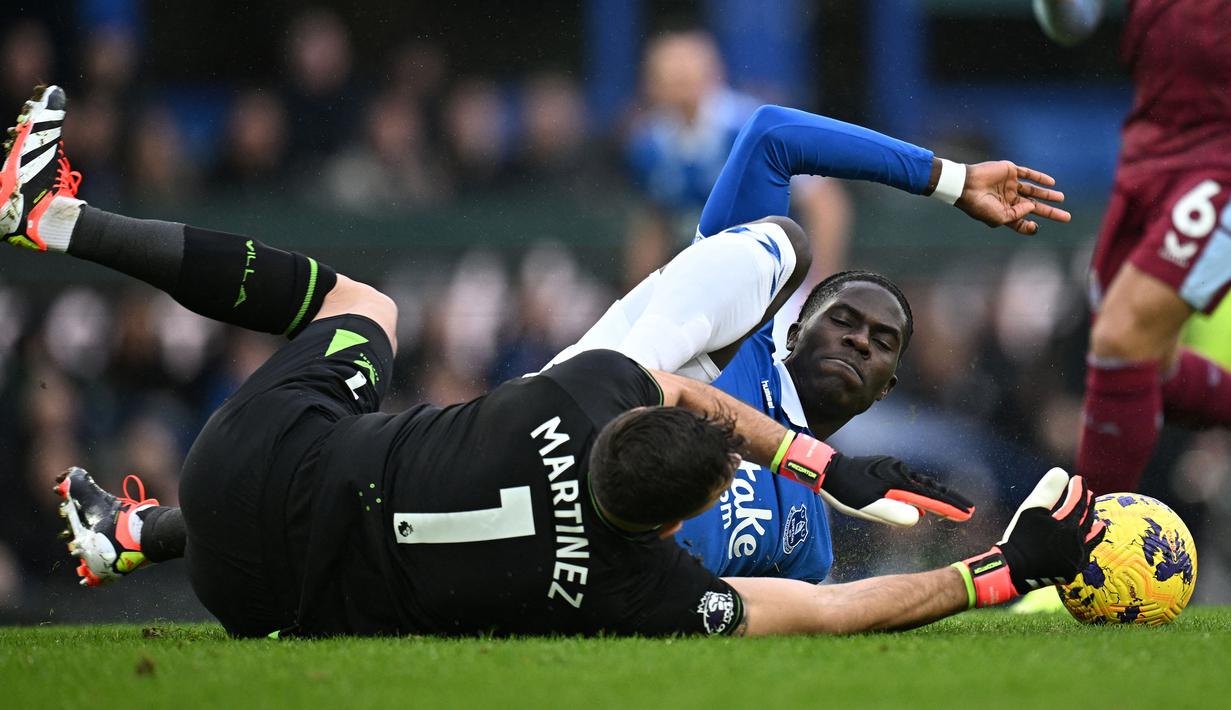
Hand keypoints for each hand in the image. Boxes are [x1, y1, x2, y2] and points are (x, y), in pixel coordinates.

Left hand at [772, 432, 973, 526]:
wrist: (827, 469)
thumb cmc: (846, 492)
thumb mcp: (868, 508)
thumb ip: (894, 513)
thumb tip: (920, 516)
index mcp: (898, 482)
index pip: (930, 497)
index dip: (949, 507)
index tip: (967, 514)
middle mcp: (900, 471)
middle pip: (931, 488)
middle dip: (950, 500)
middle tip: (969, 510)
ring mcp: (894, 467)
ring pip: (921, 483)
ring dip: (937, 494)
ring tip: (951, 505)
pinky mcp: (887, 466)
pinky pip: (910, 480)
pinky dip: (922, 489)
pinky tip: (923, 497)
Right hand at [955, 161, 1070, 235]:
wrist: (966, 184)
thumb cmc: (979, 205)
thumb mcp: (999, 217)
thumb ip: (1018, 214)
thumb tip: (1032, 206)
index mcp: (1003, 212)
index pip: (1021, 221)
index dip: (1030, 226)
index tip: (1037, 227)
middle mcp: (1008, 199)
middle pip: (1034, 206)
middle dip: (1050, 212)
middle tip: (1066, 217)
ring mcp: (1010, 185)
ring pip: (1033, 190)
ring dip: (1047, 195)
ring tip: (1062, 199)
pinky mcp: (1010, 172)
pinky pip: (1028, 174)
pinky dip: (1040, 178)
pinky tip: (1051, 183)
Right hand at [958, 468, 1104, 606]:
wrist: (1015, 569)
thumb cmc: (1020, 537)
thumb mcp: (1031, 510)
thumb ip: (1048, 491)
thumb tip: (1061, 472)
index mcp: (1069, 526)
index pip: (1078, 502)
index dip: (1078, 489)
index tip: (1078, 479)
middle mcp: (1077, 542)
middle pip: (1087, 519)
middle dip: (1087, 505)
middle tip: (1088, 494)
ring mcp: (1076, 559)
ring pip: (1089, 539)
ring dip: (1094, 528)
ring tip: (1100, 522)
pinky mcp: (1072, 571)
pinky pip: (1084, 555)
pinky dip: (1087, 546)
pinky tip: (1087, 545)